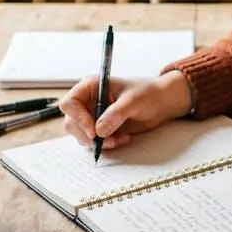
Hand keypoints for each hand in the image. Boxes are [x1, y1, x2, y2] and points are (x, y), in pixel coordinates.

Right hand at [58, 71, 192, 149]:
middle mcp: (88, 101)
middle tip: (105, 142)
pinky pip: (94, 142)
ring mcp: (93, 116)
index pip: (70, 103)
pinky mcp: (101, 128)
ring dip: (98, 142)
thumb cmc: (148, 93)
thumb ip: (116, 114)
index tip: (93, 131)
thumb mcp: (133, 101)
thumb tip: (99, 130)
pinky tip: (122, 138)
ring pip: (81, 135)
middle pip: (71, 122)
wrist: (162, 103)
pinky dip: (106, 144)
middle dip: (87, 135)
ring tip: (119, 139)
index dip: (77, 118)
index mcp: (91, 87)